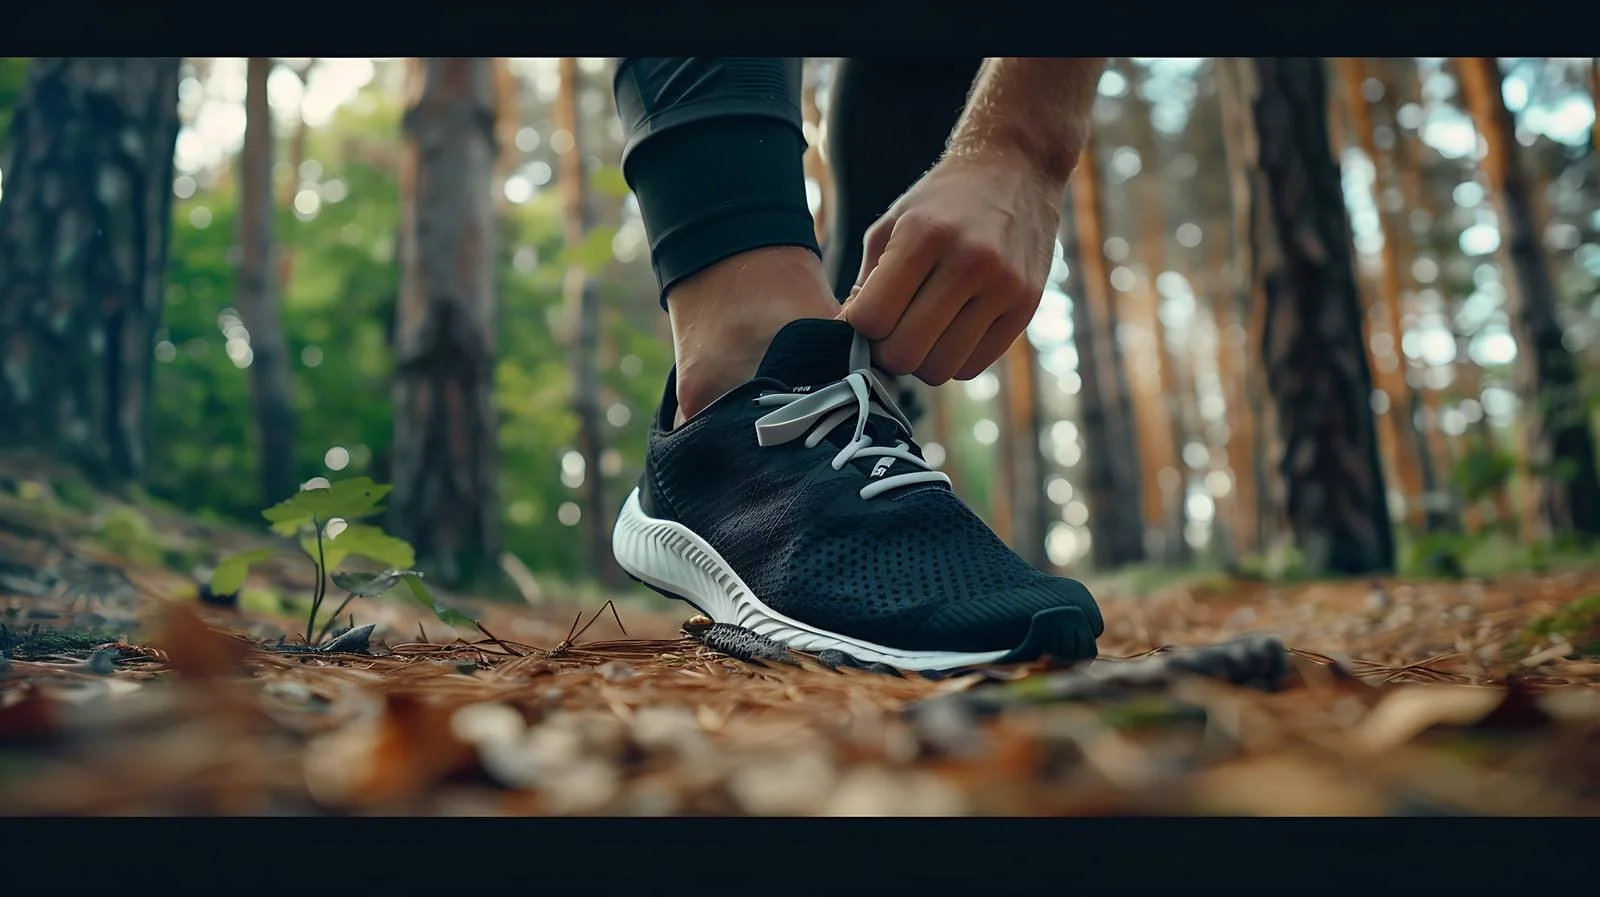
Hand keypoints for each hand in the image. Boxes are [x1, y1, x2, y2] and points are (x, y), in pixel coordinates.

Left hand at [839, 154, 1064, 384]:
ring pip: (940, 368)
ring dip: (921, 360)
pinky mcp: (1026, 307)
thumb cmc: (941, 201)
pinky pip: (973, 366)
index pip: (872, 317)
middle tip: (889, 331)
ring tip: (921, 332)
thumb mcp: (892, 224)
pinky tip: (951, 331)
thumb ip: (866, 281)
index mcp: (925, 235)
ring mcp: (1004, 287)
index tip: (862, 317)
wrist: (1016, 169)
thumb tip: (847, 335)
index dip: (857, 327)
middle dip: (886, 351)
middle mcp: (969, 261)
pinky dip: (953, 360)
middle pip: (905, 352)